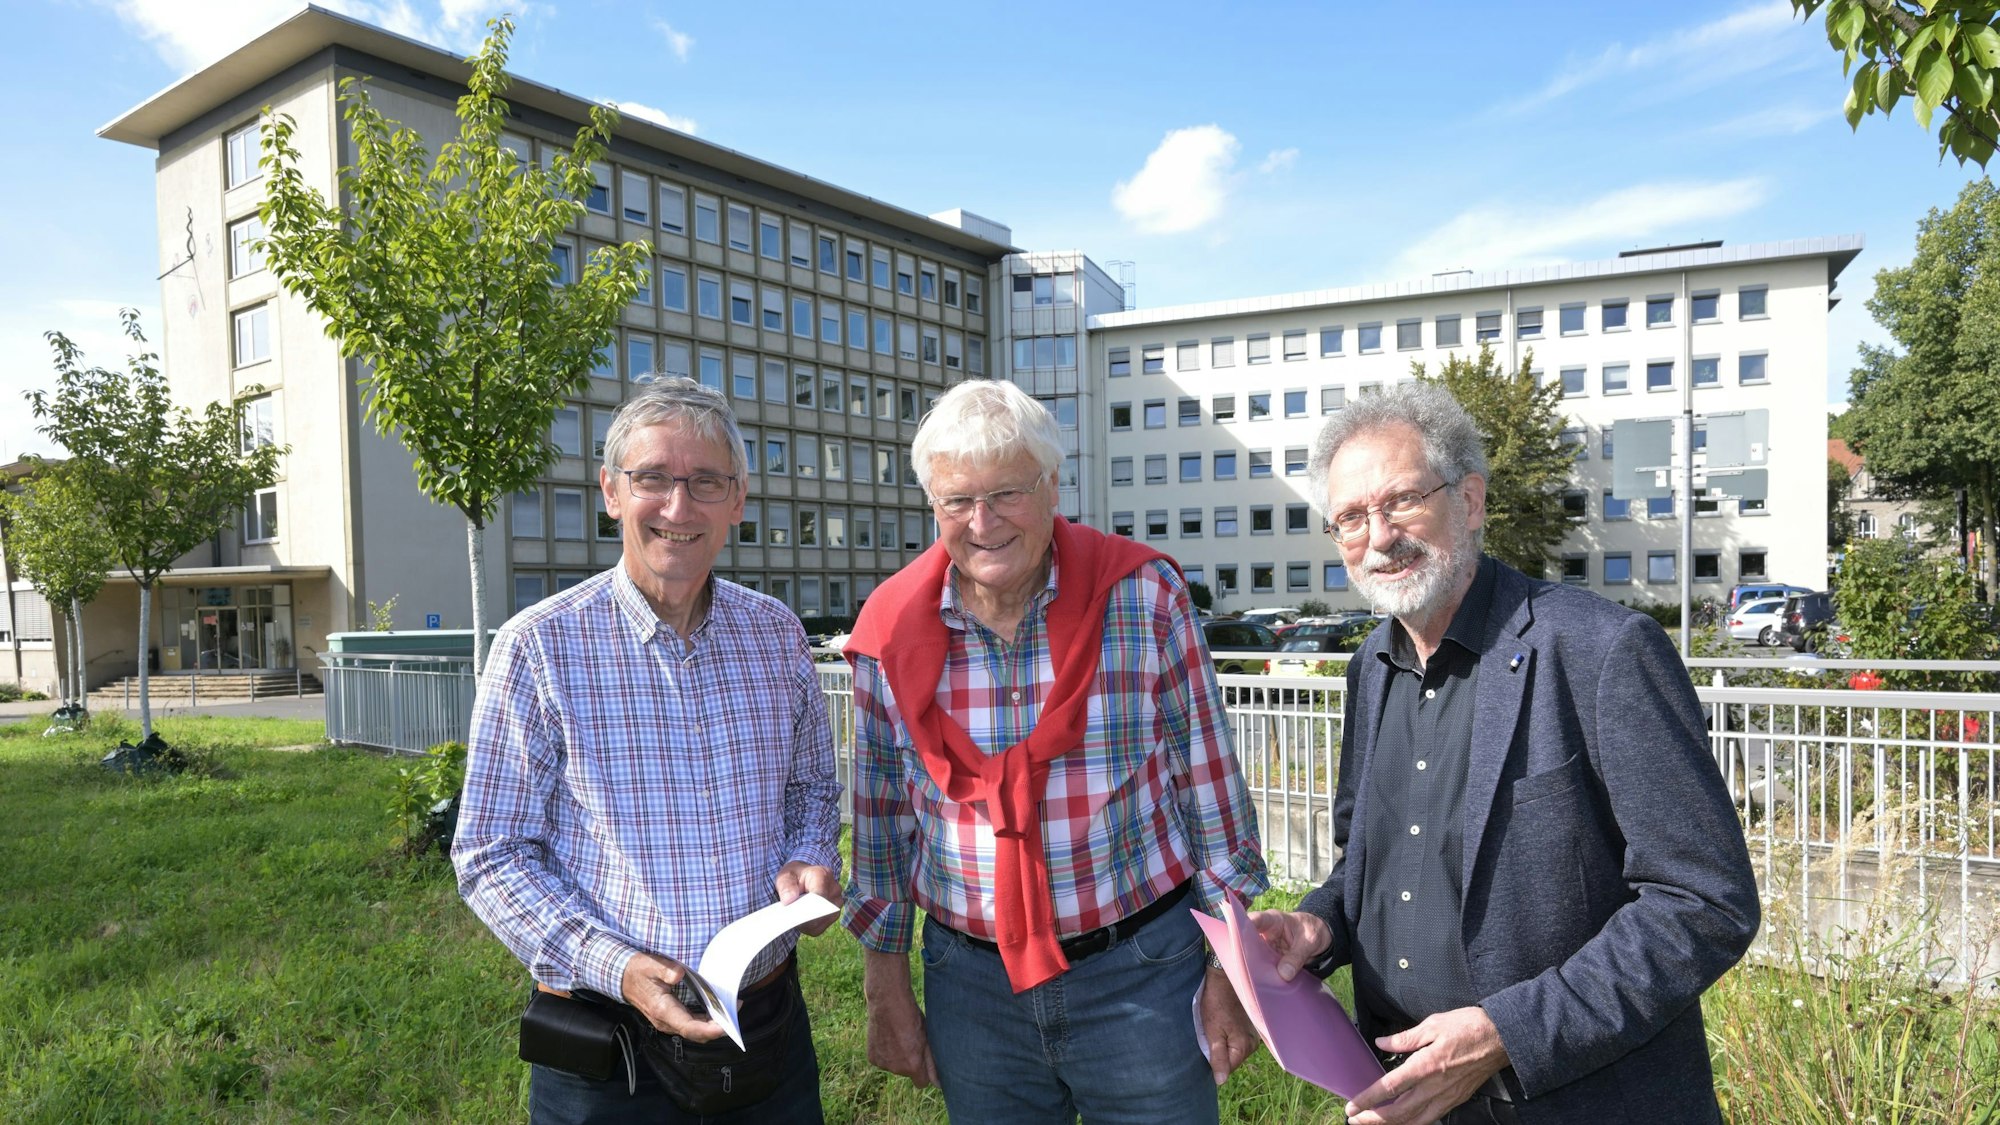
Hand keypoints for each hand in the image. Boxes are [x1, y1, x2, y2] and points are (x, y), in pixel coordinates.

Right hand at [621, 951, 726, 1041]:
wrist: (623, 978)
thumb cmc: (638, 971)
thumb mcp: (649, 965)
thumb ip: (665, 969)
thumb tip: (679, 973)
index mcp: (662, 1009)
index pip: (688, 1027)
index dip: (708, 1030)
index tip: (724, 1027)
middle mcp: (666, 1020)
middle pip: (695, 1033)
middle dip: (716, 1028)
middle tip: (735, 1013)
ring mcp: (668, 1021)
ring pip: (694, 1031)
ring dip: (712, 1026)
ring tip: (730, 1011)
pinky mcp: (671, 1018)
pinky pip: (691, 1025)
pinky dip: (705, 1022)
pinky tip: (716, 1012)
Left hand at [775, 861, 842, 936]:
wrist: (802, 880)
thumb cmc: (794, 877)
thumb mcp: (785, 877)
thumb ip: (786, 886)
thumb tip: (789, 900)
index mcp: (823, 874)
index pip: (819, 894)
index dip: (806, 906)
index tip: (793, 912)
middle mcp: (834, 888)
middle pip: (821, 910)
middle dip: (804, 916)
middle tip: (790, 917)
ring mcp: (837, 902)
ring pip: (821, 921)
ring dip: (805, 923)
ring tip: (794, 916)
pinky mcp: (834, 915)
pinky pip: (820, 928)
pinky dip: (808, 927)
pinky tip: (801, 921)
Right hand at [862, 949, 939, 1087]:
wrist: (888, 1002)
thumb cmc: (912, 1018)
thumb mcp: (927, 1038)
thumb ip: (932, 1063)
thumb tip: (939, 1083)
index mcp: (912, 1065)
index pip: (922, 1083)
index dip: (923, 1072)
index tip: (923, 1060)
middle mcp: (896, 1069)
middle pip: (907, 1073)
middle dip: (909, 1061)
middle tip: (909, 1041)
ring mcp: (882, 1064)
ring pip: (893, 1066)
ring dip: (896, 1056)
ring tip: (897, 1036)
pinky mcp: (872, 1057)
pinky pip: (882, 1060)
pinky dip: (884, 1052)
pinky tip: (886, 1036)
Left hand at [1198, 964, 1261, 1083]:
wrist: (1224, 978)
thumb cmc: (1216, 1003)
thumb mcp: (1212, 1032)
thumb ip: (1218, 1058)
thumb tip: (1220, 1081)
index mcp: (1244, 1047)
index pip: (1227, 1068)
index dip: (1214, 1061)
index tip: (1206, 1044)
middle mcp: (1253, 1043)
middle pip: (1232, 1060)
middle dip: (1219, 1052)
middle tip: (1209, 1033)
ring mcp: (1253, 1034)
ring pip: (1234, 1050)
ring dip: (1223, 1043)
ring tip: (1215, 1027)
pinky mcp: (1251, 1026)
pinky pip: (1238, 1039)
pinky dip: (1228, 1036)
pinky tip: (1222, 1024)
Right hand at [1249, 909, 1331, 980]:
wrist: (1320, 938)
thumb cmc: (1313, 931)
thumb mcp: (1310, 941)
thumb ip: (1297, 956)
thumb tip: (1283, 975)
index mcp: (1273, 920)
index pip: (1255, 920)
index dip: (1243, 926)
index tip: (1238, 936)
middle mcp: (1264, 933)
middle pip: (1247, 940)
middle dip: (1243, 953)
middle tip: (1242, 968)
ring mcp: (1265, 947)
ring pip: (1252, 957)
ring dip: (1252, 968)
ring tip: (1252, 982)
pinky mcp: (1268, 960)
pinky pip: (1262, 968)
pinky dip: (1261, 976)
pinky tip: (1260, 986)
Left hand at [1344, 1006, 1509, 1124]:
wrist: (1501, 1038)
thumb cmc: (1468, 1027)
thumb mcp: (1433, 1024)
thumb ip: (1405, 1038)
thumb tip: (1382, 1042)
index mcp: (1426, 1065)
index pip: (1390, 1087)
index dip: (1368, 1099)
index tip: (1353, 1106)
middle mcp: (1435, 1087)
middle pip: (1399, 1112)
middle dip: (1374, 1119)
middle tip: (1355, 1119)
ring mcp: (1447, 1097)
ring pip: (1415, 1121)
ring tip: (1373, 1124)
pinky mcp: (1456, 1100)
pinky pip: (1430, 1118)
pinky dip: (1413, 1123)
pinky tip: (1403, 1121)